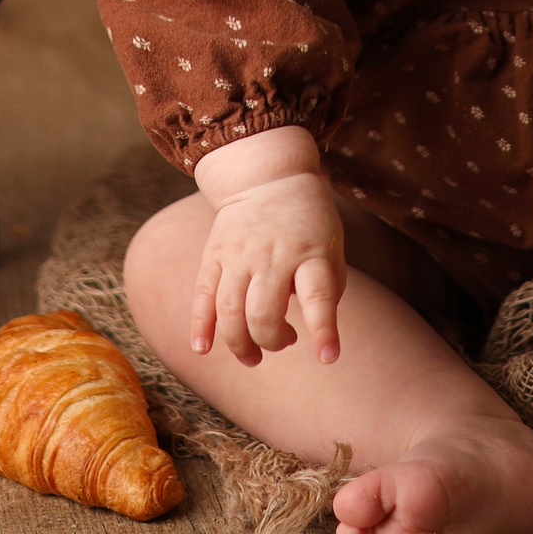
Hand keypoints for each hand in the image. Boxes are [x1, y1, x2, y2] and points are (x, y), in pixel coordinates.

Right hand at [189, 127, 344, 366]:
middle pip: (263, 313)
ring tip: (251, 357)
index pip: (318, 296)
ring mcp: (240, 254)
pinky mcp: (215, 254)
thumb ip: (328, 285)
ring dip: (239, 343)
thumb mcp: (332, 245)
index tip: (327, 357)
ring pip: (230, 311)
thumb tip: (313, 325)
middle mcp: (273, 255)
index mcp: (310, 252)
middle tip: (284, 341)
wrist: (267, 175)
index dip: (323, 330)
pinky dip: (200, 325)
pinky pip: (203, 294)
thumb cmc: (308, 220)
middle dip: (271, 341)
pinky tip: (202, 349)